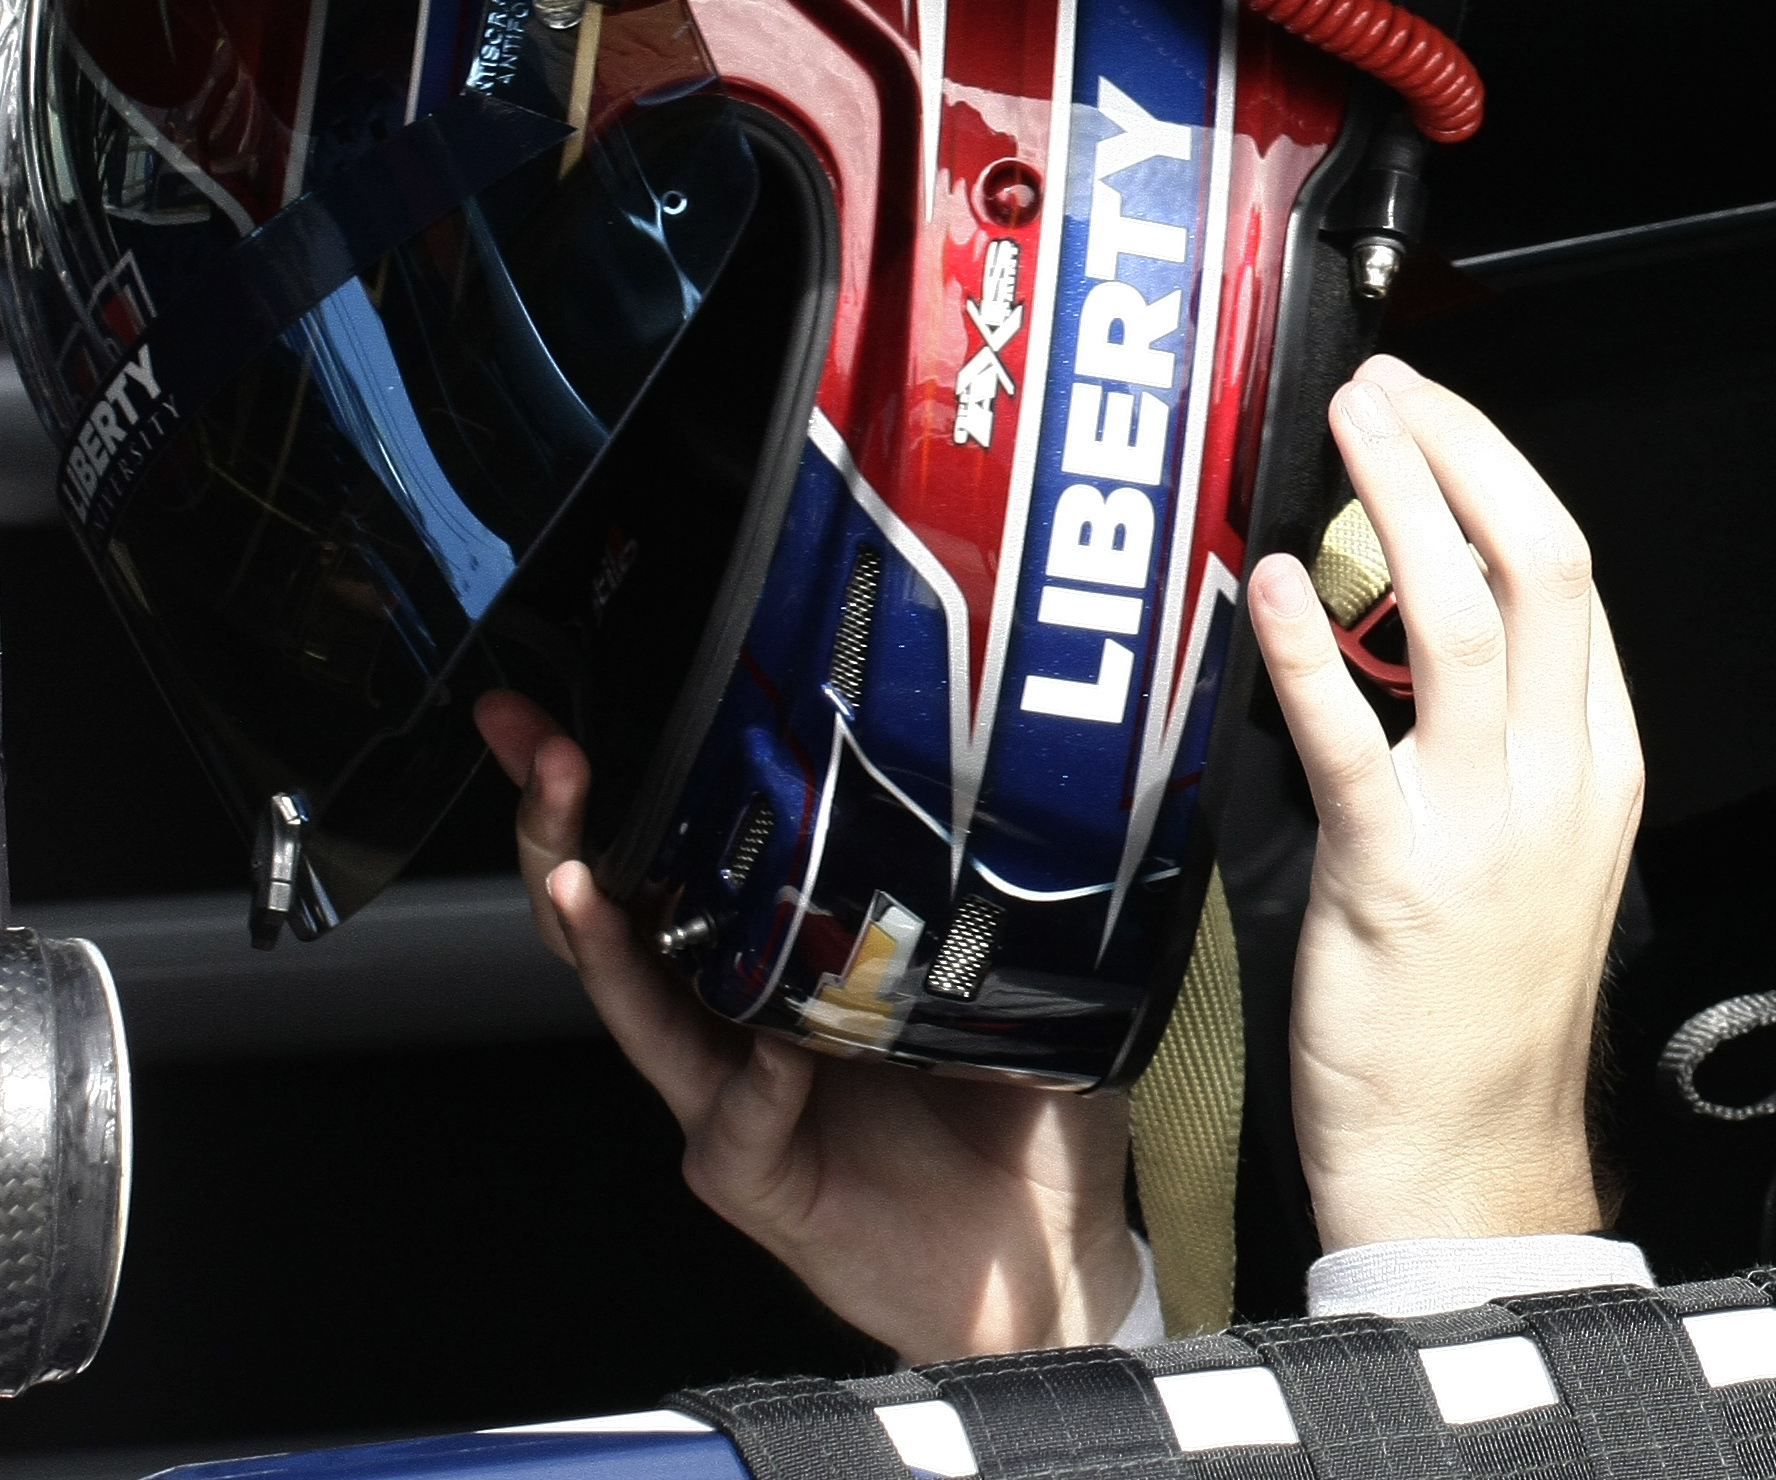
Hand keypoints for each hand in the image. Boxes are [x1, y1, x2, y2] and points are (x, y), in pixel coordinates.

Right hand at [473, 692, 1141, 1363]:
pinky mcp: (756, 1178)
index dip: (635, 781)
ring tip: (576, 872)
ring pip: (639, 1007)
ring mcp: (736, 1100)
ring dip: (601, 934)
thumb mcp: (1021, 975)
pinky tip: (775, 1047)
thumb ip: (996, 892)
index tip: (588, 708)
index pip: (689, 858)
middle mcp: (741, 1020)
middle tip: (539, 749)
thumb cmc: (1022, 1120)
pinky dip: (753, 1081)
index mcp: (789, 961)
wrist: (1042, 1261)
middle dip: (563, 827)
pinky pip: (737, 1118)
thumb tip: (1028, 778)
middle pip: (619, 915)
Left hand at [1251, 356, 1643, 1250]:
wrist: (1469, 1164)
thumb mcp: (1534, 858)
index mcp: (1597, 767)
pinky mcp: (1394, 876)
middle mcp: (1556, 780)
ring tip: (1348, 427)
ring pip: (1463, 620)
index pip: (1572, 584)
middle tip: (1392, 384)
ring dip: (1400, 503)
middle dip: (1462, 455)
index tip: (1436, 415)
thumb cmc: (1482, 1020)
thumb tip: (1423, 627)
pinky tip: (1272, 587)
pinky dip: (1314, 650)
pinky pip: (1354, 738)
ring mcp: (1483, 825)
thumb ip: (1501, 745)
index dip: (1501, 476)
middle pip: (1539, 568)